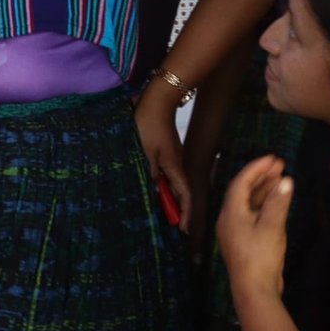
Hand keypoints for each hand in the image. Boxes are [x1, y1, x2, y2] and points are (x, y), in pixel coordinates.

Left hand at [135, 82, 190, 225]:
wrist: (156, 100)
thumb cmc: (149, 125)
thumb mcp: (145, 152)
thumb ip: (148, 173)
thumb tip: (151, 193)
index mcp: (175, 167)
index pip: (185, 195)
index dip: (185, 214)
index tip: (182, 230)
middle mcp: (176, 164)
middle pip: (179, 192)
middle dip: (176, 210)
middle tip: (169, 227)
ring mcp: (171, 158)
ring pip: (171, 183)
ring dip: (166, 198)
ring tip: (159, 213)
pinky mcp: (165, 152)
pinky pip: (165, 174)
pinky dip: (160, 185)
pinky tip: (152, 189)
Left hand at [217, 153, 292, 298]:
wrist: (254, 290)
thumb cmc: (261, 257)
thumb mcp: (273, 227)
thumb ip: (279, 202)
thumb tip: (286, 181)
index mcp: (230, 213)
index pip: (241, 182)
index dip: (256, 168)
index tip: (273, 158)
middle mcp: (228, 219)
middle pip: (243, 191)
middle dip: (261, 177)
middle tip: (279, 164)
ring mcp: (234, 230)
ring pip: (247, 203)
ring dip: (263, 190)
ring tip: (281, 179)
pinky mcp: (243, 240)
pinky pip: (251, 215)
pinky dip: (263, 205)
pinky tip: (277, 202)